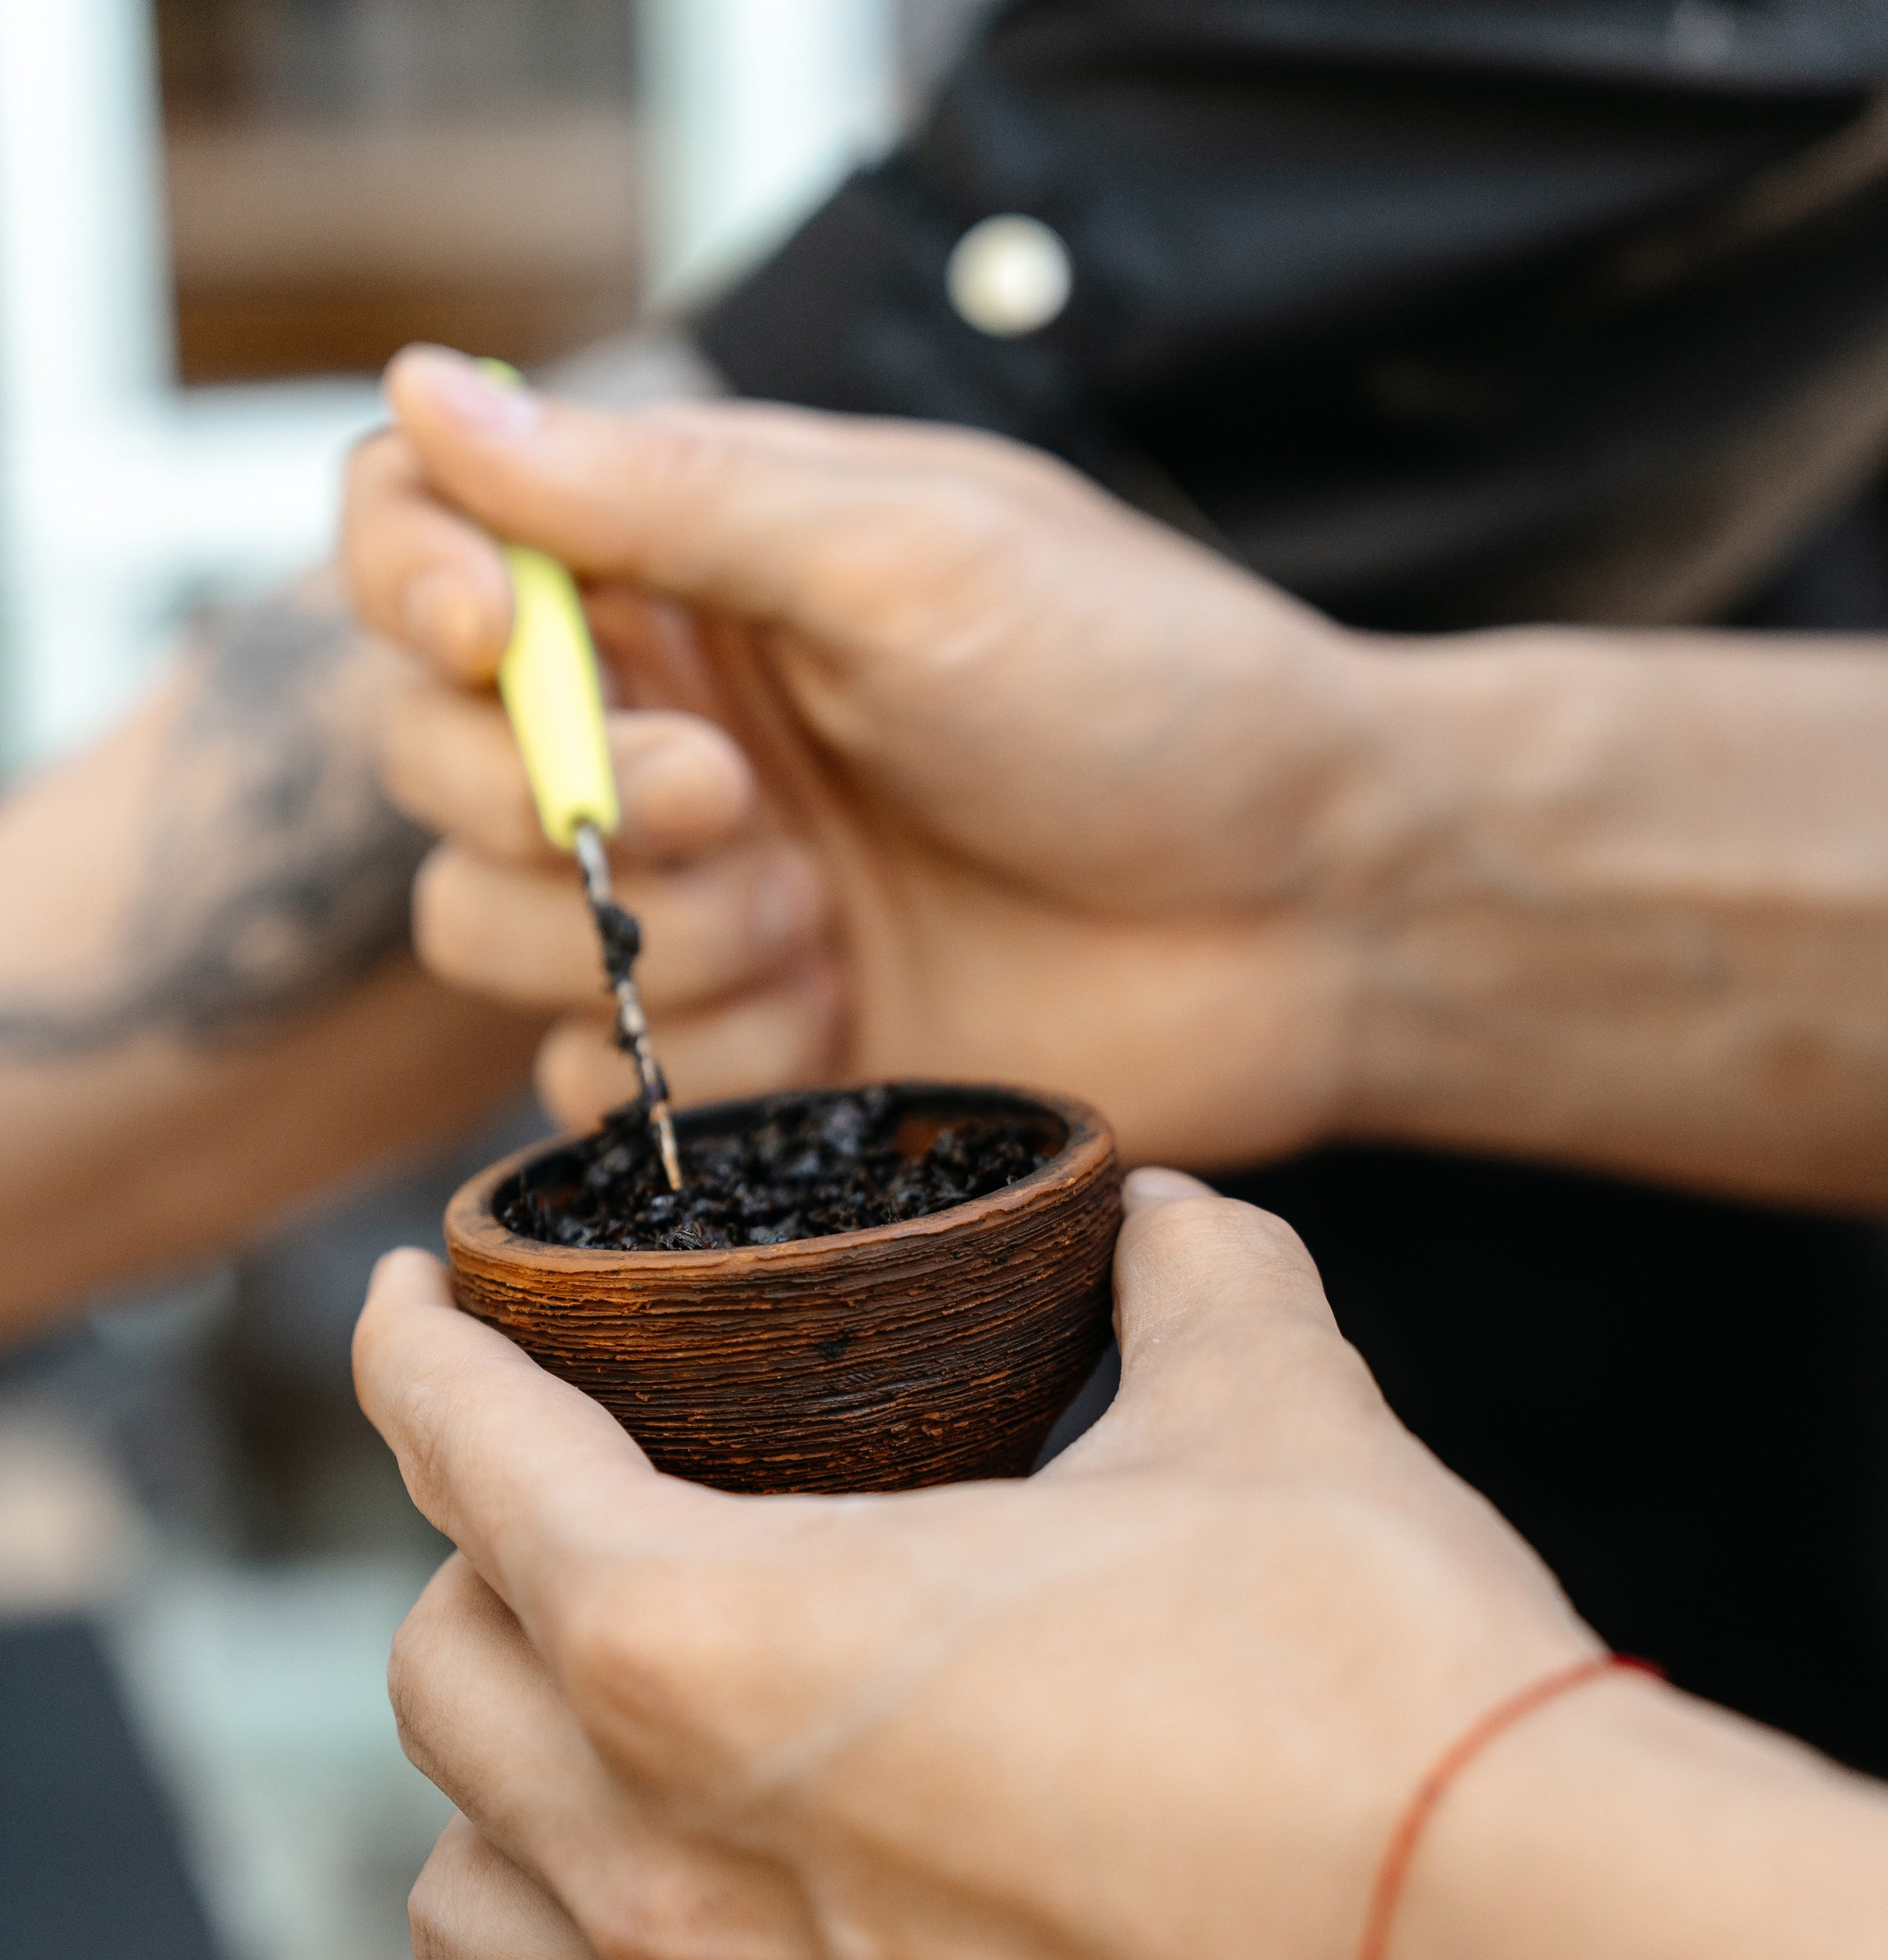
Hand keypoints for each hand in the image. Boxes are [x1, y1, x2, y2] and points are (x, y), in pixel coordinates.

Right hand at [344, 348, 1399, 1166]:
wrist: (1306, 914)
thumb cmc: (1151, 696)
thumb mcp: (913, 554)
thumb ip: (666, 495)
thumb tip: (417, 378)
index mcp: (695, 571)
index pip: (433, 536)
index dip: (411, 581)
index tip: (484, 632)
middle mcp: (668, 727)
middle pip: (428, 755)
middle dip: (548, 790)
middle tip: (731, 798)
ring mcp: (695, 901)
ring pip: (486, 928)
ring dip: (643, 937)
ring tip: (820, 916)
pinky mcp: (743, 1054)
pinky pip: (587, 1085)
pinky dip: (691, 1065)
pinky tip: (832, 1021)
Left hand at [352, 1173, 1593, 1959]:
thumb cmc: (1373, 1694)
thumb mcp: (1271, 1421)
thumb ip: (1191, 1288)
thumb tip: (1168, 1226)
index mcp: (708, 1640)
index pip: (473, 1463)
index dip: (416, 1360)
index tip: (403, 1313)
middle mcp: (669, 1867)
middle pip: (439, 1687)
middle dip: (471, 1567)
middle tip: (567, 1513)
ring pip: (475, 1920)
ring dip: (502, 1805)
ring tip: (597, 1744)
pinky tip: (729, 1932)